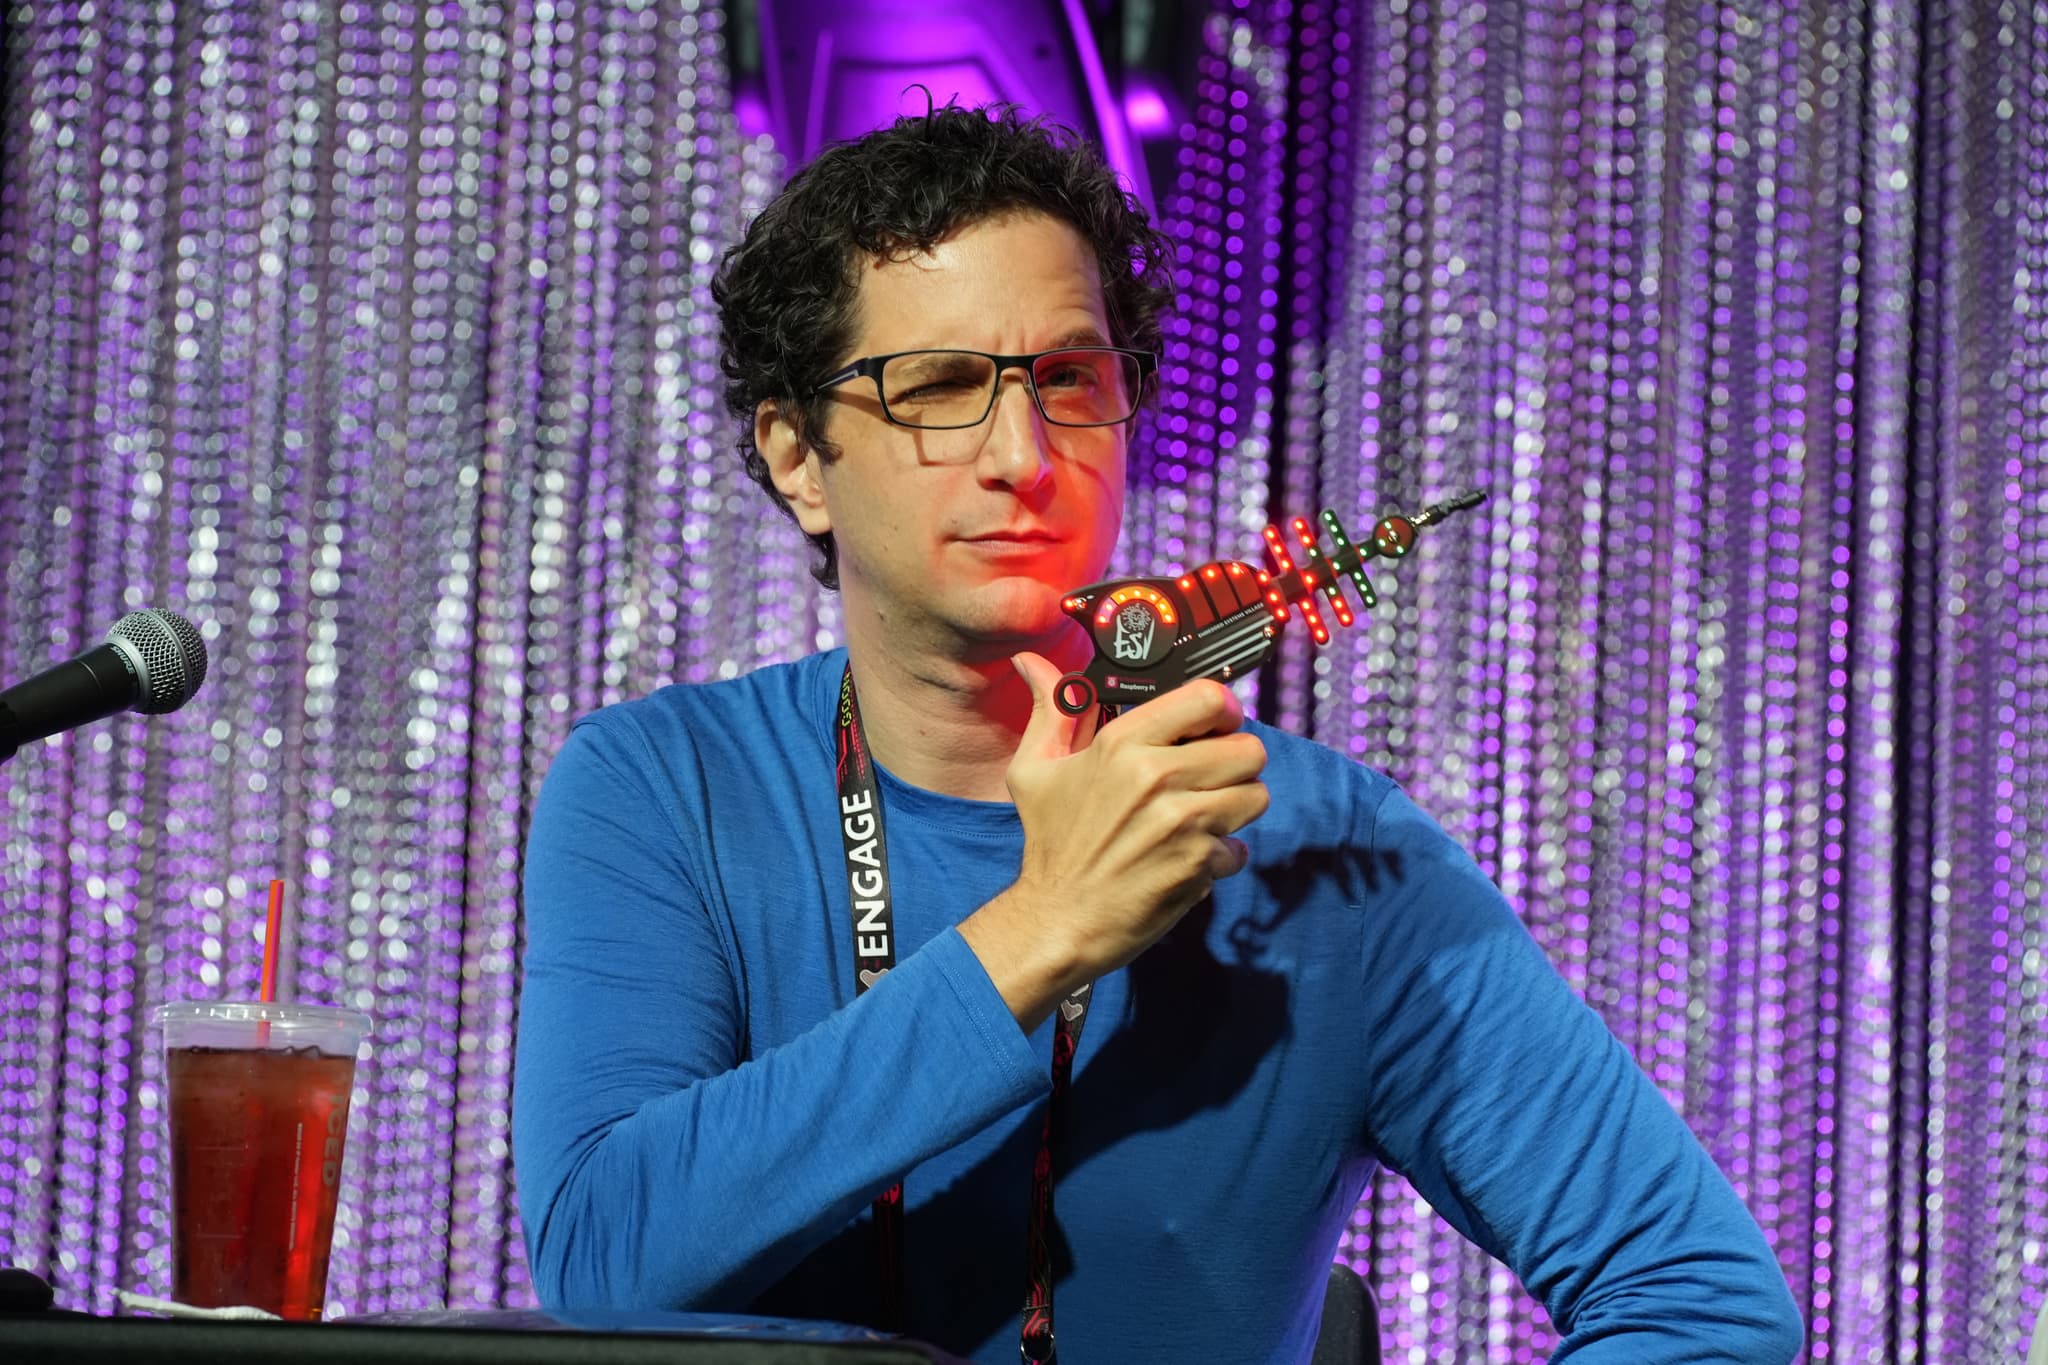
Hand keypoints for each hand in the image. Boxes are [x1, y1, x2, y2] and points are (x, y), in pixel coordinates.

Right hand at [958, 652, 1269, 1029]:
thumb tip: (1031, 662)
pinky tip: (1191, 860)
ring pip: (1256, 795)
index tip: (1213, 728)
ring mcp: (1183, 821)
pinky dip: (1223, 857)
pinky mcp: (1199, 864)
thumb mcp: (1034, 770)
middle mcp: (1158, 775)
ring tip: (1204, 820)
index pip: (1209, 697)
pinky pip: (1242, 848)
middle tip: (1210, 780)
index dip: (1223, 711)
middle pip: (1249, 748)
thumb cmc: (1049, 843)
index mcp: (1123, 742)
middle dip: (1236, 764)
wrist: (1057, 921)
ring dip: (1236, 809)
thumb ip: (1051, 710)